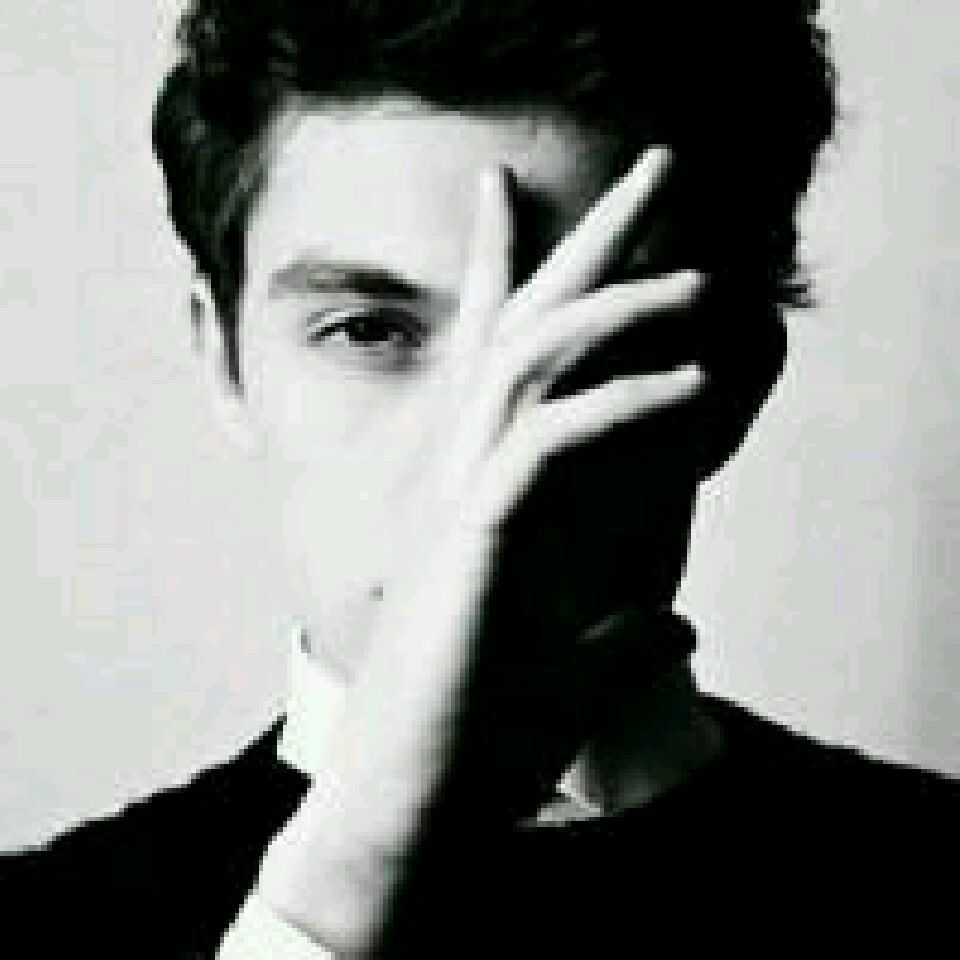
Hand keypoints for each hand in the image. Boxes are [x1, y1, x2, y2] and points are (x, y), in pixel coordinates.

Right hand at [255, 146, 708, 953]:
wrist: (414, 805)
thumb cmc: (478, 743)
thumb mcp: (576, 675)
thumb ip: (620, 640)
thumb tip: (675, 626)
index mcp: (489, 499)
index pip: (513, 373)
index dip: (539, 290)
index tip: (573, 233)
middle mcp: (464, 479)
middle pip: (524, 333)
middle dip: (587, 253)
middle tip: (654, 176)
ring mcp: (461, 501)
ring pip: (529, 366)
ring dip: (617, 314)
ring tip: (702, 286)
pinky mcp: (473, 537)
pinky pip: (548, 443)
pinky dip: (622, 409)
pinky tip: (695, 392)